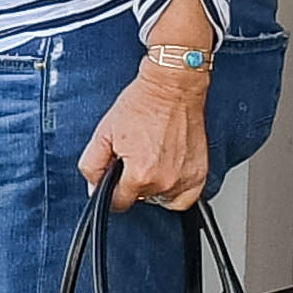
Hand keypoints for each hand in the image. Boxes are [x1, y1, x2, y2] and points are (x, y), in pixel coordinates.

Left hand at [79, 67, 209, 211]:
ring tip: (152, 158)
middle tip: (134, 157)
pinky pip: (185, 198)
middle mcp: (165, 181)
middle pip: (140, 199)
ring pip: (161, 198)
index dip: (111, 191)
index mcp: (140, 174)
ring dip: (154, 185)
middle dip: (132, 183)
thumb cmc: (141, 105)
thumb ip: (92, 166)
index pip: (119, 204)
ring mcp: (185, 179)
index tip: (114, 179)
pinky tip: (167, 172)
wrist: (172, 88)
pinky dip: (175, 190)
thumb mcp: (103, 134)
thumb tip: (94, 188)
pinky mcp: (200, 174)